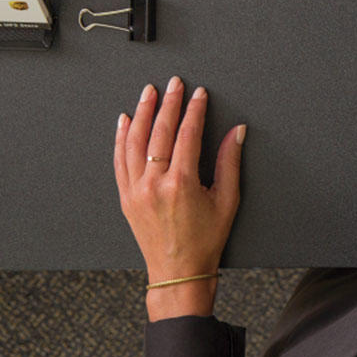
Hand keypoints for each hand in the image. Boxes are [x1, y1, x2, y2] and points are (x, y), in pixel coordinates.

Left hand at [114, 77, 245, 320]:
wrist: (177, 273)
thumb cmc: (204, 241)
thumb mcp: (226, 200)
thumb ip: (230, 162)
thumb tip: (237, 132)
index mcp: (181, 183)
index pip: (187, 133)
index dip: (194, 109)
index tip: (199, 93)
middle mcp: (154, 184)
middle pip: (160, 132)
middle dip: (168, 103)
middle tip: (174, 83)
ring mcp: (136, 191)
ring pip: (135, 142)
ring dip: (142, 113)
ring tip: (148, 93)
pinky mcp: (126, 197)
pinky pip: (119, 161)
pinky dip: (120, 138)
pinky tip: (123, 121)